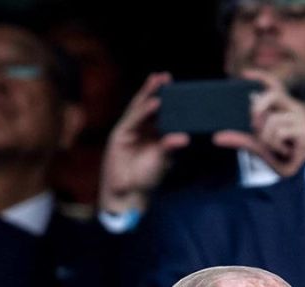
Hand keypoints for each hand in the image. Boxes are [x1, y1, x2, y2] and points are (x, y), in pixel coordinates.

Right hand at [98, 72, 188, 214]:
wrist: (128, 191)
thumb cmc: (146, 177)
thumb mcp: (162, 160)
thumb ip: (169, 147)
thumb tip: (184, 138)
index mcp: (155, 134)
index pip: (162, 114)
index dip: (169, 102)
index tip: (180, 89)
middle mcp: (142, 129)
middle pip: (150, 106)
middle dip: (157, 91)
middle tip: (167, 76)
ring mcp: (130, 130)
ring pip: (140, 108)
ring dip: (149, 94)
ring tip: (159, 81)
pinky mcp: (120, 133)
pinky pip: (134, 119)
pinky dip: (144, 111)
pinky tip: (154, 102)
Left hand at [213, 70, 304, 177]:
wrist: (300, 176)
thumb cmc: (281, 158)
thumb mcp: (258, 146)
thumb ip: (241, 139)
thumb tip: (217, 137)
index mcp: (285, 107)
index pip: (274, 85)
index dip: (260, 76)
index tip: (244, 74)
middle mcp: (295, 109)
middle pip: (273, 94)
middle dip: (258, 107)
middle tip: (254, 125)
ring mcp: (302, 119)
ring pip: (273, 120)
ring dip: (267, 137)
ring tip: (275, 147)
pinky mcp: (304, 131)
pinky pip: (280, 132)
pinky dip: (276, 144)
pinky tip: (285, 151)